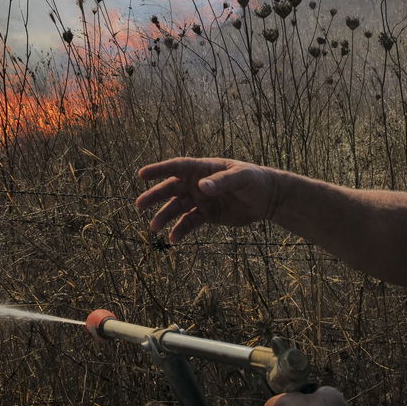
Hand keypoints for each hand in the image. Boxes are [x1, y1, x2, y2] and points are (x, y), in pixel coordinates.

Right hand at [135, 157, 279, 241]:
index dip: (159, 170)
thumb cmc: (255, 180)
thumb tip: (201, 187)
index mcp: (203, 169)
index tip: (142, 175)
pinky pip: (189, 223)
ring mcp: (201, 200)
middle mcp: (198, 183)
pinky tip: (173, 239)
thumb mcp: (241, 177)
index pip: (177, 167)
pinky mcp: (207, 215)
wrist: (267, 199)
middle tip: (139, 205)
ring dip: (165, 216)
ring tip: (153, 227)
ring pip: (177, 207)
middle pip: (171, 188)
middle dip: (155, 196)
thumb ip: (222, 182)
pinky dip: (180, 230)